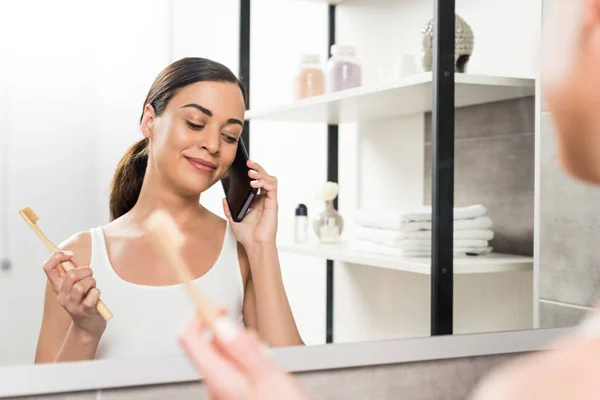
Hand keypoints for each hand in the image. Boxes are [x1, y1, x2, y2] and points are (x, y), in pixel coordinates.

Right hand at [42, 251, 106, 335]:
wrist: (88, 326)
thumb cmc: (84, 301)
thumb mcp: (74, 286)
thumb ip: (71, 272)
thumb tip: (69, 256)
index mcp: (58, 287)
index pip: (47, 268)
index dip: (57, 256)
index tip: (69, 254)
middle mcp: (62, 296)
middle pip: (70, 275)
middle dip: (85, 271)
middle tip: (89, 276)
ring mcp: (73, 304)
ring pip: (80, 286)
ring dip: (92, 282)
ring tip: (92, 287)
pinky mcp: (85, 310)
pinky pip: (92, 295)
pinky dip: (97, 292)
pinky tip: (96, 296)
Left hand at [179, 313, 309, 399]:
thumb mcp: (267, 375)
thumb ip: (243, 348)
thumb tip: (221, 325)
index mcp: (218, 378)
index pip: (189, 338)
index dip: (197, 315)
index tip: (214, 305)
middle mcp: (215, 386)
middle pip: (208, 346)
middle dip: (230, 334)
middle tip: (251, 337)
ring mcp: (223, 393)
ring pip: (224, 357)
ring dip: (241, 348)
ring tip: (263, 357)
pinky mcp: (234, 395)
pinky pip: (233, 370)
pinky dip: (246, 362)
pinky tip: (264, 370)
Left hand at [223, 160, 277, 248]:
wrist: (255, 245)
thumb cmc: (248, 236)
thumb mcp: (233, 220)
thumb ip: (229, 209)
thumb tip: (224, 198)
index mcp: (256, 201)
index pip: (257, 181)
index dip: (252, 172)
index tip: (243, 166)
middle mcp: (264, 199)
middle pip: (265, 177)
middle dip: (257, 168)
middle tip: (248, 163)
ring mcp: (269, 201)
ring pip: (270, 179)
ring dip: (261, 173)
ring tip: (251, 172)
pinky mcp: (272, 204)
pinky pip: (272, 187)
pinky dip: (264, 182)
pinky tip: (254, 183)